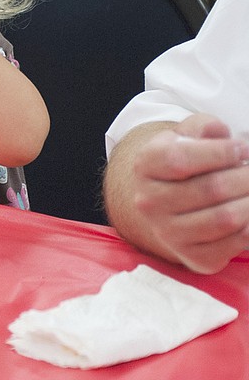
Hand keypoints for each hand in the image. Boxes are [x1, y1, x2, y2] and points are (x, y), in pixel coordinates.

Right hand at [132, 113, 248, 272]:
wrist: (166, 202)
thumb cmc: (183, 163)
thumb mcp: (186, 136)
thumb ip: (202, 127)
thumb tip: (219, 133)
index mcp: (145, 166)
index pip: (180, 159)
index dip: (220, 152)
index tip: (242, 148)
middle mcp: (149, 202)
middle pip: (212, 189)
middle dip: (246, 176)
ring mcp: (168, 233)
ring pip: (227, 217)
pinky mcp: (193, 257)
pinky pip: (236, 242)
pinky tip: (246, 207)